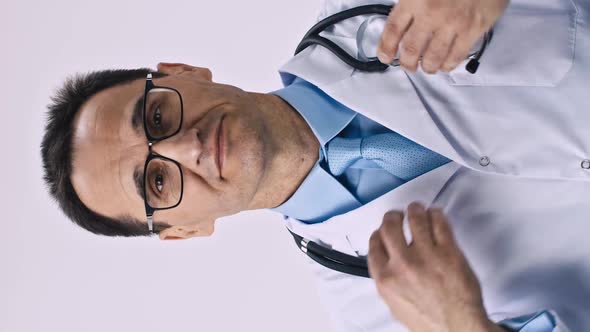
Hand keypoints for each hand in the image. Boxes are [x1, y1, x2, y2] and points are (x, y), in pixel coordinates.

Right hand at [368, 203, 503, 331]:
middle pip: (389, 226)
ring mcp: (426, 256)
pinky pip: (439, 223)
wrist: (457, 328)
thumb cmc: (429, 321)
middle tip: (398, 214)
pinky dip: (436, 214)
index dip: (379, 233)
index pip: (374, 244)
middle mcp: (402, 265)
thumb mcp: (396, 304)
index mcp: (385, 279)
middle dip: (393, 216)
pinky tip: (436, 215)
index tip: (384, 230)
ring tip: (417, 209)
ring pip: (415, 218)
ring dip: (415, 209)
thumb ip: (389, 280)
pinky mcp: (448, 251)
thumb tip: (388, 263)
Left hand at [377, 0, 508, 73]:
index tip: (385, 56)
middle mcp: (431, 13)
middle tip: (408, 65)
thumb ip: (411, 0)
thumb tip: (402, 20)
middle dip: (407, 63)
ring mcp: (453, 22)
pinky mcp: (474, 28)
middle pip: (411, 48)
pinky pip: (457, 55)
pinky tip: (445, 65)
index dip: (386, 47)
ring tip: (426, 67)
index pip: (393, 29)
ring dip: (427, 67)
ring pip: (433, 57)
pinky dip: (448, 64)